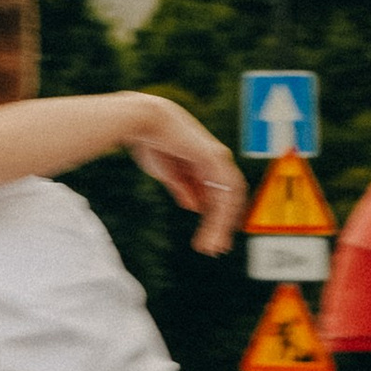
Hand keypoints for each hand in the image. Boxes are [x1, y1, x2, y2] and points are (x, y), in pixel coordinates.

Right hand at [123, 99, 247, 255]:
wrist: (143, 121)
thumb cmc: (150, 141)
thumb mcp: (167, 172)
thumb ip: (183, 187)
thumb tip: (194, 207)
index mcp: (203, 162)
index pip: (218, 195)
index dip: (217, 218)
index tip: (211, 240)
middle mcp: (216, 161)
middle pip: (227, 199)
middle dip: (222, 226)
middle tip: (216, 249)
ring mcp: (218, 160)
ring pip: (227, 200)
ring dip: (221, 226)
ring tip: (212, 247)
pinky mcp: (214, 160)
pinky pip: (223, 194)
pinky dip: (219, 216)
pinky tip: (213, 232)